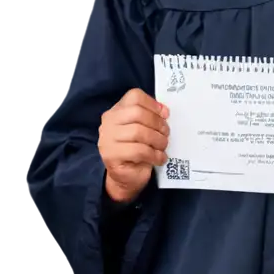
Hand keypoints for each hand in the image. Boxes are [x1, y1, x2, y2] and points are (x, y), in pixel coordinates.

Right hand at [98, 89, 168, 203]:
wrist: (126, 177)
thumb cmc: (138, 150)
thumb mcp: (145, 129)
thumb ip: (151, 117)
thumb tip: (164, 111)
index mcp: (117, 111)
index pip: (134, 97)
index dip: (153, 104)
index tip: (165, 115)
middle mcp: (108, 122)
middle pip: (137, 113)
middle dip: (157, 124)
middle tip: (166, 134)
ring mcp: (107, 138)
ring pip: (138, 132)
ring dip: (157, 140)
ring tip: (162, 147)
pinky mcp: (111, 155)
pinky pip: (138, 151)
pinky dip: (154, 155)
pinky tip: (159, 158)